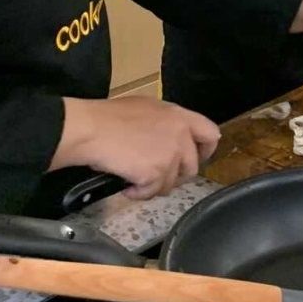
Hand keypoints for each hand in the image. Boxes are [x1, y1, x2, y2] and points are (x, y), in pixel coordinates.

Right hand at [50, 97, 220, 199]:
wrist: (92, 129)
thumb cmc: (110, 117)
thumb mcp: (146, 108)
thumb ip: (166, 122)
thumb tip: (170, 136)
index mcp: (179, 116)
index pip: (210, 134)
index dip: (205, 150)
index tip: (196, 158)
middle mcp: (180, 135)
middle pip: (192, 166)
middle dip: (175, 176)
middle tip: (156, 176)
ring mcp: (171, 155)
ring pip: (171, 183)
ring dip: (154, 185)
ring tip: (134, 179)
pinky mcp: (157, 173)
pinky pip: (152, 192)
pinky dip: (139, 193)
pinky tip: (126, 186)